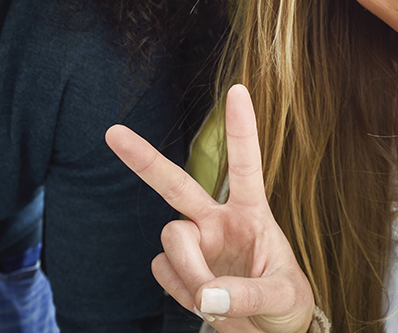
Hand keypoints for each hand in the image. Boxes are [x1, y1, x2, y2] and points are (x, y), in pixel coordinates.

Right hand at [106, 85, 313, 332]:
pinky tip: (202, 298)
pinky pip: (163, 273)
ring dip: (190, 270)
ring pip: (172, 239)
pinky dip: (181, 292)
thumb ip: (248, 294)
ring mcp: (195, 244)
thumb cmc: (285, 302)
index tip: (237, 89)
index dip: (241, 128)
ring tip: (213, 296)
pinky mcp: (176, 271)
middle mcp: (217, 221)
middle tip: (112, 133)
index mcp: (252, 213)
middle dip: (144, 160)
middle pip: (176, 185)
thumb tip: (206, 297)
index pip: (245, 165)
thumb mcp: (283, 297)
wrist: (268, 332)